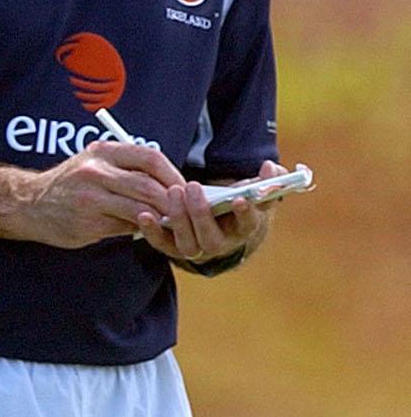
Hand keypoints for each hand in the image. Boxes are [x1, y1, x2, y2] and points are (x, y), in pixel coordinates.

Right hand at [18, 138, 182, 247]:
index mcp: (102, 152)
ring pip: (140, 208)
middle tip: (180, 209)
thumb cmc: (69, 185)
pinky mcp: (88, 222)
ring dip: (158, 217)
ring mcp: (90, 198)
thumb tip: (166, 185)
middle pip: (148, 185)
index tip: (182, 186)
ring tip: (164, 220)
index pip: (150, 157)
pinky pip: (125, 226)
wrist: (29, 204)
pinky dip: (137, 228)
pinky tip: (138, 227)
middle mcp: (95, 172)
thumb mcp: (93, 163)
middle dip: (170, 201)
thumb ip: (125, 169)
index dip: (172, 173)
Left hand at [134, 159, 282, 264]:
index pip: (248, 223)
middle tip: (192, 187)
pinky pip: (162, 244)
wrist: (214, 219)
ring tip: (173, 193)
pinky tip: (144, 214)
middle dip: (201, 213)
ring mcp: (196, 248)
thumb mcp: (253, 189)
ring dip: (179, 219)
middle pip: (212, 238)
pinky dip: (152, 232)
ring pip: (188, 244)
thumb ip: (268, 178)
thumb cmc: (234, 201)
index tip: (240, 198)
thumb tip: (271, 168)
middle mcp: (221, 244)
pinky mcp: (173, 247)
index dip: (245, 212)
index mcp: (244, 228)